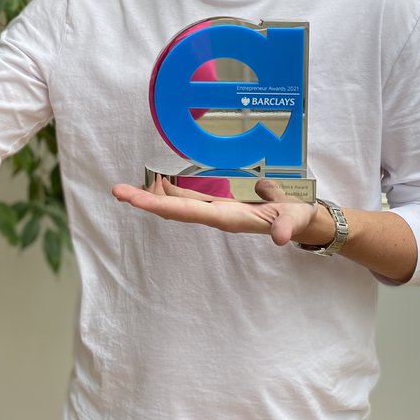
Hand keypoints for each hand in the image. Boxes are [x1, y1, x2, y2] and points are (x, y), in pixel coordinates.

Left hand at [111, 176, 318, 246]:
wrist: (302, 222)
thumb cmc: (296, 218)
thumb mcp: (295, 220)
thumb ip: (288, 227)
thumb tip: (281, 239)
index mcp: (228, 217)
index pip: (188, 212)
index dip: (160, 204)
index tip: (136, 200)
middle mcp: (215, 214)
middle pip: (173, 208)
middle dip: (145, 200)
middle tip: (117, 190)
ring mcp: (216, 208)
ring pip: (177, 202)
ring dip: (152, 195)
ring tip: (125, 187)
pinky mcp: (220, 202)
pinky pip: (189, 196)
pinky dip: (169, 189)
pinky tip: (155, 181)